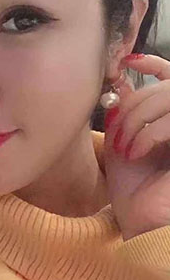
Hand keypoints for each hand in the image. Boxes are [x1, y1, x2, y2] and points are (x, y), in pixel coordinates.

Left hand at [104, 54, 169, 240]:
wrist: (139, 218)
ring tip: (125, 146)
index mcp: (169, 120)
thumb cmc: (130, 182)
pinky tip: (134, 152)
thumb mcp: (121, 139)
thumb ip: (124, 111)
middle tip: (116, 130)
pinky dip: (150, 133)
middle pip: (164, 89)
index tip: (127, 61)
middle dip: (133, 105)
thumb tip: (122, 81)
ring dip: (138, 119)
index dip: (153, 63)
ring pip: (168, 99)